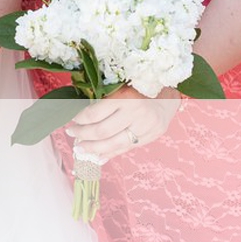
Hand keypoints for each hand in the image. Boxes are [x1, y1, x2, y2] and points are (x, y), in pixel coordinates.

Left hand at [65, 86, 183, 163]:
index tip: (71, 119)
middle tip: (72, 134)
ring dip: (93, 148)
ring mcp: (145, 128)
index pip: (95, 113)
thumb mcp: (122, 86)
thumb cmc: (141, 87)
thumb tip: (79, 114)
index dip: (79, 119)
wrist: (169, 95)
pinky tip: (97, 155)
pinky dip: (109, 154)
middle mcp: (136, 113)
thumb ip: (104, 99)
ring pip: (113, 144)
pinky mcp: (150, 137)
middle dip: (83, 135)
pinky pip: (125, 149)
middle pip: (102, 131)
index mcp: (126, 96)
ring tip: (81, 148)